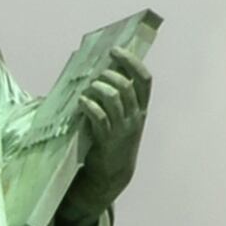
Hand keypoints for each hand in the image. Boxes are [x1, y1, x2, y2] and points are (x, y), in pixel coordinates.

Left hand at [58, 52, 151, 225]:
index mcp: (141, 109)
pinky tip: (81, 102)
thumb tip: (102, 72)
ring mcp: (122, 129)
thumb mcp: (123, 119)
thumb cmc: (113, 140)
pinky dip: (89, 106)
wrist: (112, 174)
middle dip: (110, 75)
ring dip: (98, 88)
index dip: (132, 62)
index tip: (116, 51)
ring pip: (114, 98)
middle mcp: (135, 117)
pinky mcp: (107, 139)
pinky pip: (99, 117)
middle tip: (97, 74)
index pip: (145, 80)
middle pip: (126, 86)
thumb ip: (119, 99)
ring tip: (88, 88)